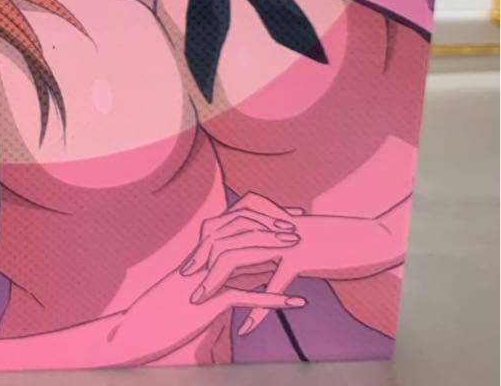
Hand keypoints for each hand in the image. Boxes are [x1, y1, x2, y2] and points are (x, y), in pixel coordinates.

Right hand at [111, 213, 308, 364]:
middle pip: (240, 230)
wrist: (140, 327)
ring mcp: (205, 278)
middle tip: (297, 226)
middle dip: (270, 226)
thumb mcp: (196, 288)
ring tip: (297, 248)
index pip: (234, 222)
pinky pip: (244, 296)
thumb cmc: (165, 310)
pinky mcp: (208, 303)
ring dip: (272, 250)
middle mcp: (203, 259)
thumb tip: (246, 276)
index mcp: (202, 253)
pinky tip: (296, 301)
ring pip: (242, 254)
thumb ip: (220, 278)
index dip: (261, 217)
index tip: (285, 215)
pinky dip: (272, 298)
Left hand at [185, 195, 404, 337]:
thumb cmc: (326, 242)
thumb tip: (243, 261)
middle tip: (183, 284)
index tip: (186, 268)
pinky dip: (258, 309)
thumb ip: (265, 247)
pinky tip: (244, 327)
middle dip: (200, 264)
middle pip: (223, 242)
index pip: (222, 230)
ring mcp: (282, 240)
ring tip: (201, 303)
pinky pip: (273, 286)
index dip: (202, 248)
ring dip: (217, 284)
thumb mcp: (290, 242)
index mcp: (264, 217)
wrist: (361, 239)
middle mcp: (268, 225)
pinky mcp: (300, 257)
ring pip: (240, 261)